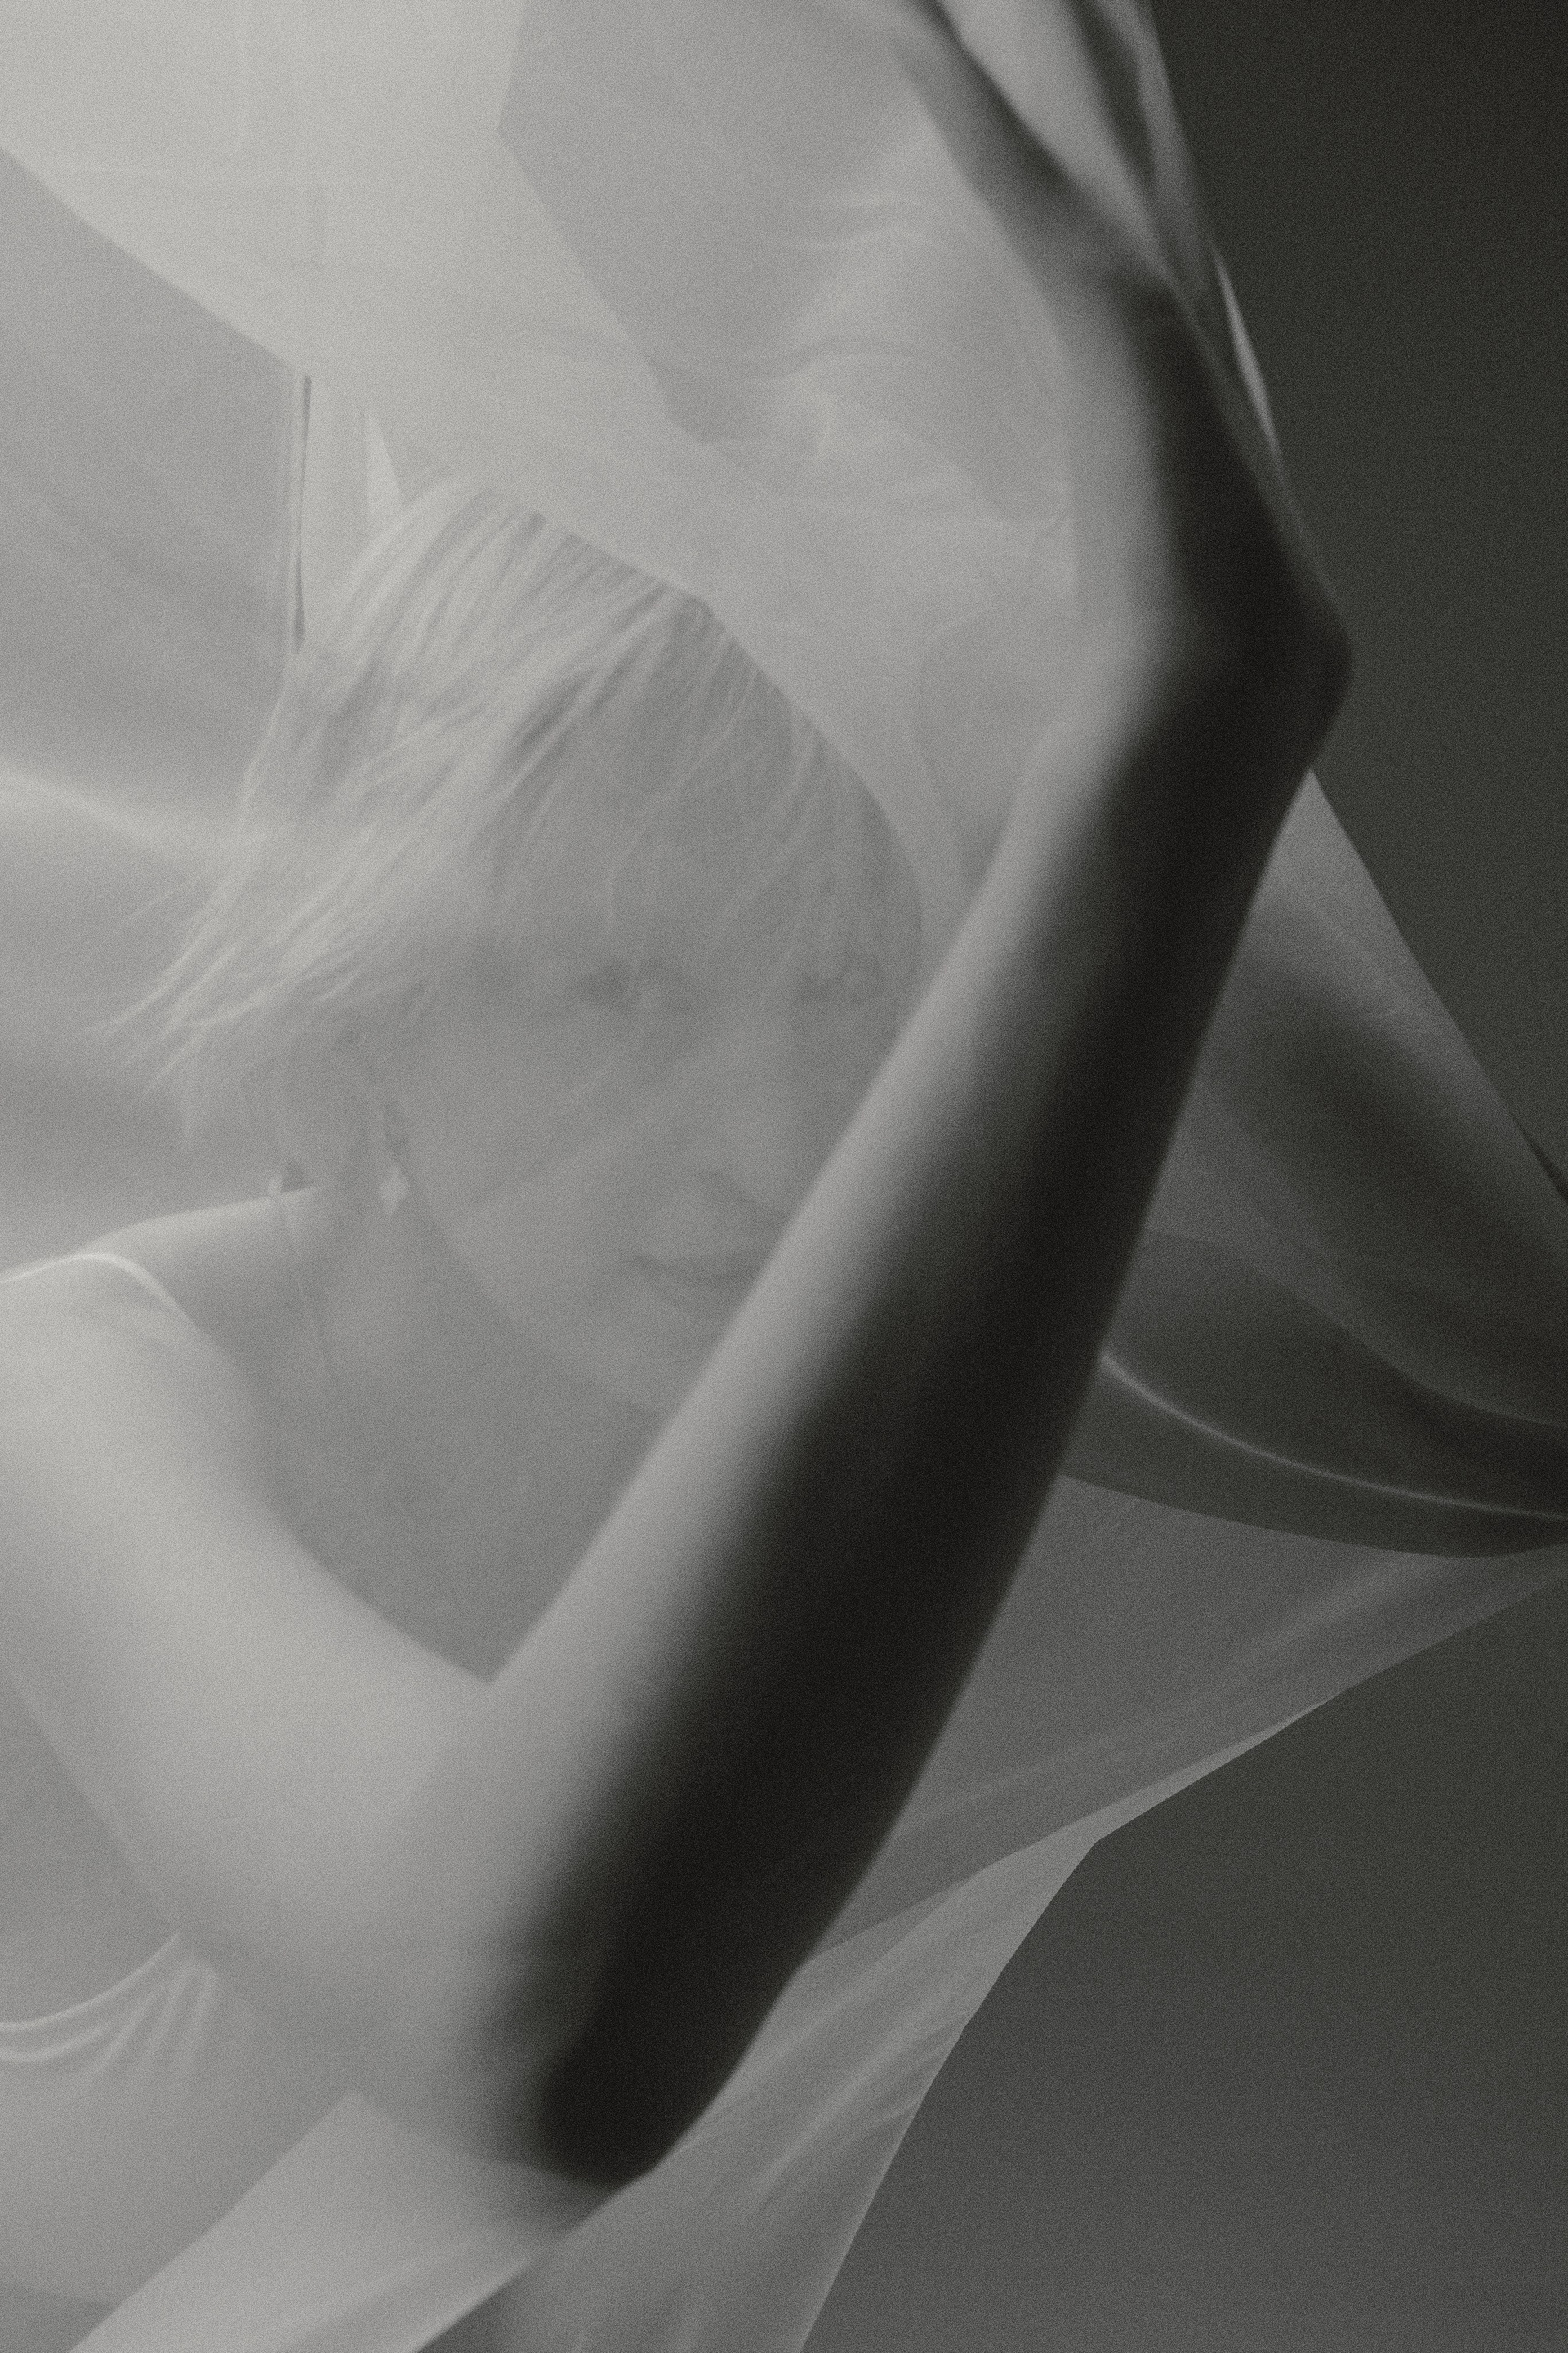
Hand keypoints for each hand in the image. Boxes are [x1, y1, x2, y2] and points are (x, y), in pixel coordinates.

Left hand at [898, 0, 1347, 735]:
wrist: (1206, 725)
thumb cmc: (1172, 720)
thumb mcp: (1154, 650)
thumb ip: (1129, 620)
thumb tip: (1099, 683)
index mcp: (1201, 424)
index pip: (1171, 279)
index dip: (1145, 203)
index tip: (1120, 149)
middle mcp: (1201, 350)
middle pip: (1156, 180)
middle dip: (1120, 91)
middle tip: (1092, 3)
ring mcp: (1166, 326)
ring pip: (1102, 146)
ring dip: (1058, 50)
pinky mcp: (1117, 317)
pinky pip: (1022, 179)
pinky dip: (967, 97)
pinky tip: (909, 25)